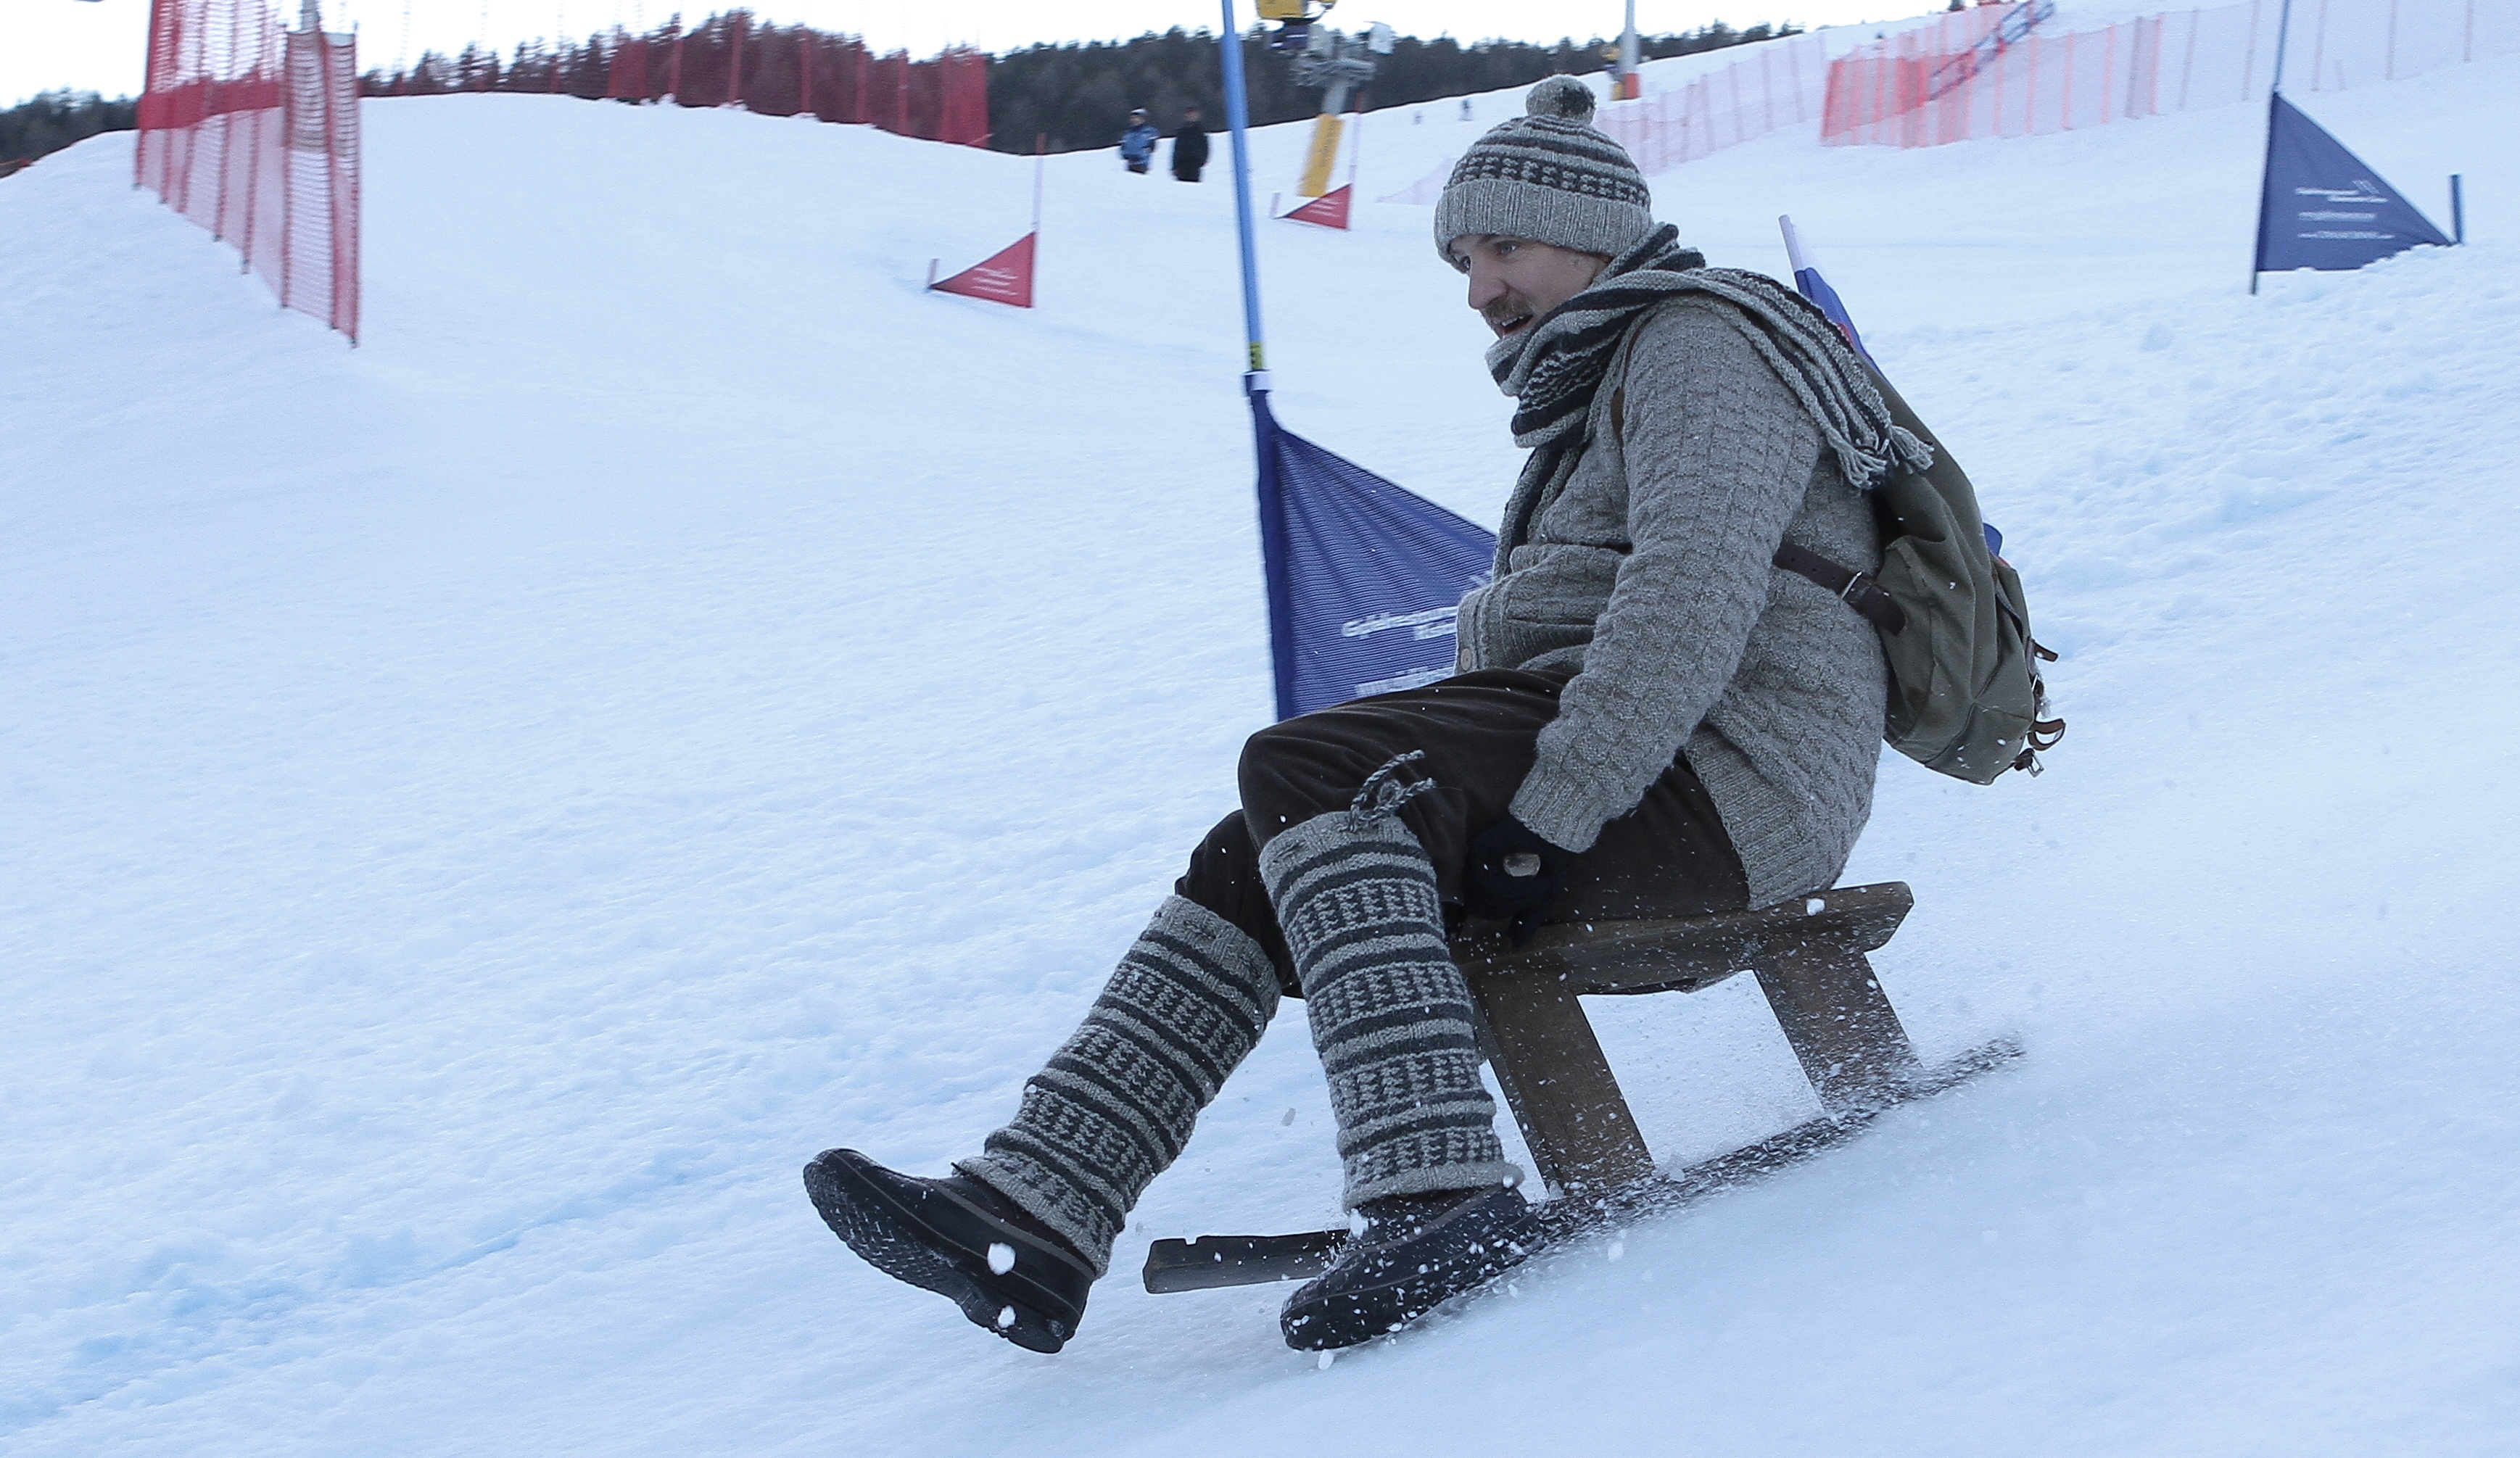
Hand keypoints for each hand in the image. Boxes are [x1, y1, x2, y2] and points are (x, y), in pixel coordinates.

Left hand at [1463, 817, 1572, 943]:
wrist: (1559, 832)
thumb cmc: (1549, 860)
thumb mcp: (1540, 897)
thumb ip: (1526, 919)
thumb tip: (1516, 945)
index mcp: (1483, 881)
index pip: (1483, 910)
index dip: (1508, 911)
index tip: (1533, 899)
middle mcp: (1474, 869)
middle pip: (1482, 907)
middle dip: (1514, 905)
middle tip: (1538, 890)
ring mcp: (1475, 858)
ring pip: (1487, 898)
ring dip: (1520, 897)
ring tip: (1540, 882)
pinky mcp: (1481, 849)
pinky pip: (1492, 884)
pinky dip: (1518, 888)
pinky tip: (1536, 878)